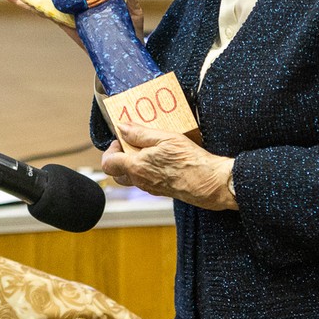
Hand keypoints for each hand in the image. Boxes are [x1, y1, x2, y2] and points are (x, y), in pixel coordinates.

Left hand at [102, 124, 236, 210]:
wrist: (210, 183)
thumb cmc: (190, 161)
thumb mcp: (165, 138)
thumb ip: (140, 133)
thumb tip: (122, 127)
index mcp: (136, 167)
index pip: (108, 163)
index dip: (111, 149)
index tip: (121, 139)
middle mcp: (140, 180)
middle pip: (116, 173)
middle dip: (119, 158)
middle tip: (132, 145)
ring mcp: (150, 188)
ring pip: (131, 178)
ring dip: (134, 165)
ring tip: (150, 151)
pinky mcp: (161, 191)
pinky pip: (145, 181)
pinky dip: (147, 171)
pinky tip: (162, 160)